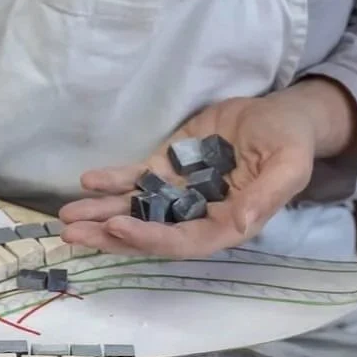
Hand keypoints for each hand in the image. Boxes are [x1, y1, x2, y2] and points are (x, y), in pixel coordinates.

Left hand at [58, 79, 356, 257]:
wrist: (280, 116)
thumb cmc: (290, 143)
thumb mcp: (289, 166)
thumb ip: (266, 196)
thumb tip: (240, 224)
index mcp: (227, 225)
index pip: (182, 241)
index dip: (149, 238)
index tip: (117, 227)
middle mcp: (197, 215)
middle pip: (148, 231)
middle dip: (109, 234)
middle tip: (72, 233)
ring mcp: (178, 192)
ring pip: (135, 208)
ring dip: (100, 212)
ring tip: (66, 217)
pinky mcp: (167, 167)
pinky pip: (135, 178)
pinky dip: (111, 180)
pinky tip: (86, 181)